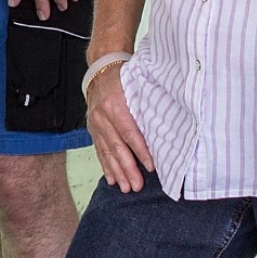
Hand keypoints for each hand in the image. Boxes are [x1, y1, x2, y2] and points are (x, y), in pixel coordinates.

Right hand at [85, 63, 152, 190]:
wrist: (100, 70)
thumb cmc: (123, 78)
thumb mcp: (135, 88)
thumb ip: (146, 108)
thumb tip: (164, 131)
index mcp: (115, 104)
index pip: (130, 132)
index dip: (141, 151)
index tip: (151, 166)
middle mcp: (102, 115)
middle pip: (117, 146)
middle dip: (128, 168)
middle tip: (137, 186)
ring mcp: (95, 123)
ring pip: (107, 152)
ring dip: (117, 172)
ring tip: (126, 187)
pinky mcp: (92, 129)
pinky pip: (99, 150)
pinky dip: (105, 166)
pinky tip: (112, 178)